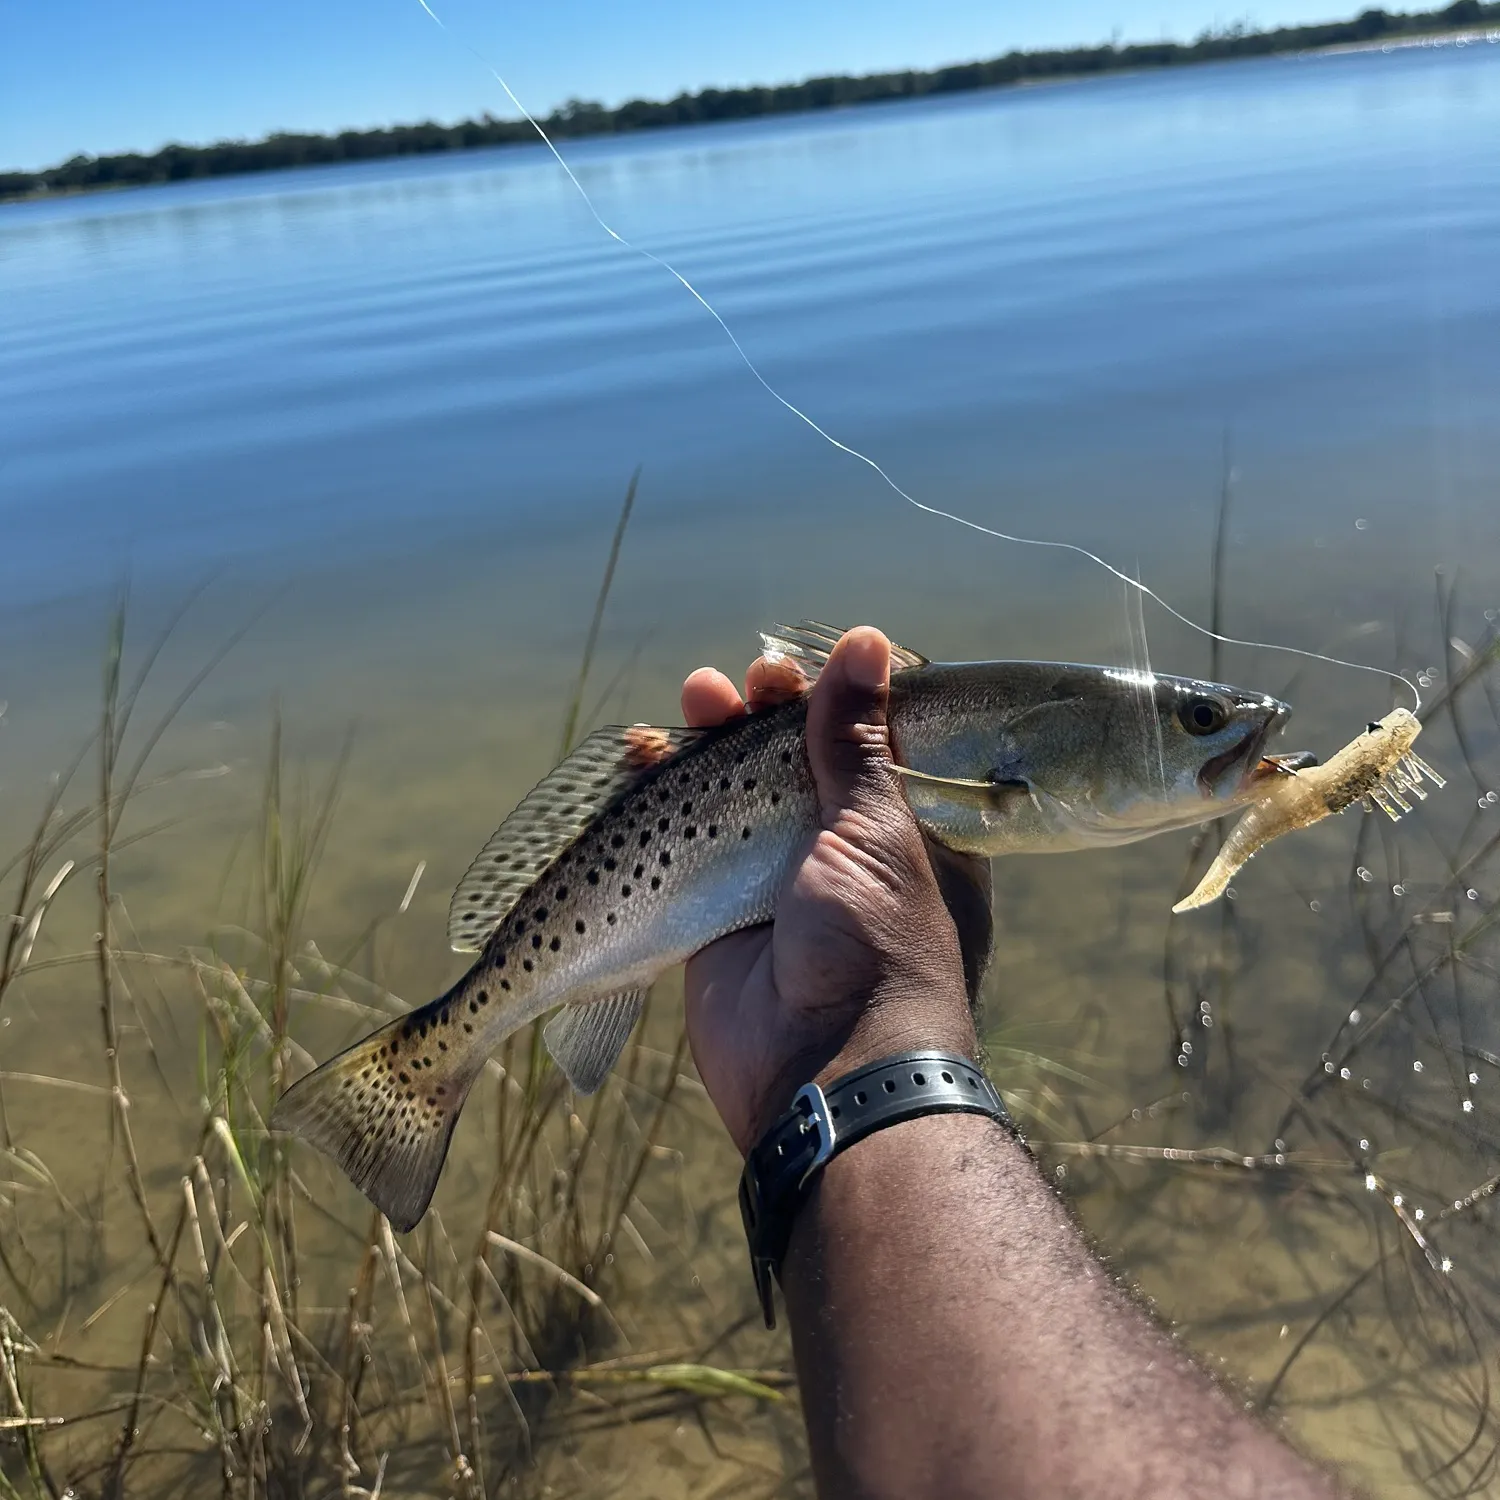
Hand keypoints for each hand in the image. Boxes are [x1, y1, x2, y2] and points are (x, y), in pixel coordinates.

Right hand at [681, 626, 993, 1153]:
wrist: (826, 1074)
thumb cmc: (877, 947)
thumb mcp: (876, 832)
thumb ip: (855, 741)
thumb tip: (866, 642)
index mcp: (907, 833)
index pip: (866, 744)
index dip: (828, 702)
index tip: (797, 671)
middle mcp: (844, 855)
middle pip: (792, 762)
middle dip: (760, 716)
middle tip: (735, 686)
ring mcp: (777, 885)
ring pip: (734, 796)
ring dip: (709, 743)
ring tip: (694, 696)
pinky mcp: (718, 913)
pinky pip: (685, 844)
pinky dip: (660, 798)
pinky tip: (644, 753)